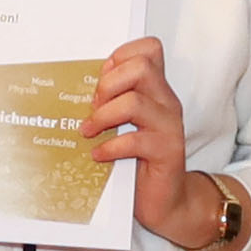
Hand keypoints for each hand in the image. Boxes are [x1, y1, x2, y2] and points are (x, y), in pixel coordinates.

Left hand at [85, 36, 204, 240]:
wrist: (166, 201)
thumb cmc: (140, 162)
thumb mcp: (125, 125)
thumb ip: (113, 102)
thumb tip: (81, 89)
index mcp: (156, 90)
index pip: (149, 48)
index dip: (120, 56)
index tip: (102, 80)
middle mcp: (166, 102)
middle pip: (141, 66)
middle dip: (108, 84)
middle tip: (94, 107)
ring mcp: (169, 126)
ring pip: (134, 101)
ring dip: (103, 116)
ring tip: (89, 132)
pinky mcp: (167, 152)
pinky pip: (135, 141)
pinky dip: (110, 147)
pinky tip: (99, 155)